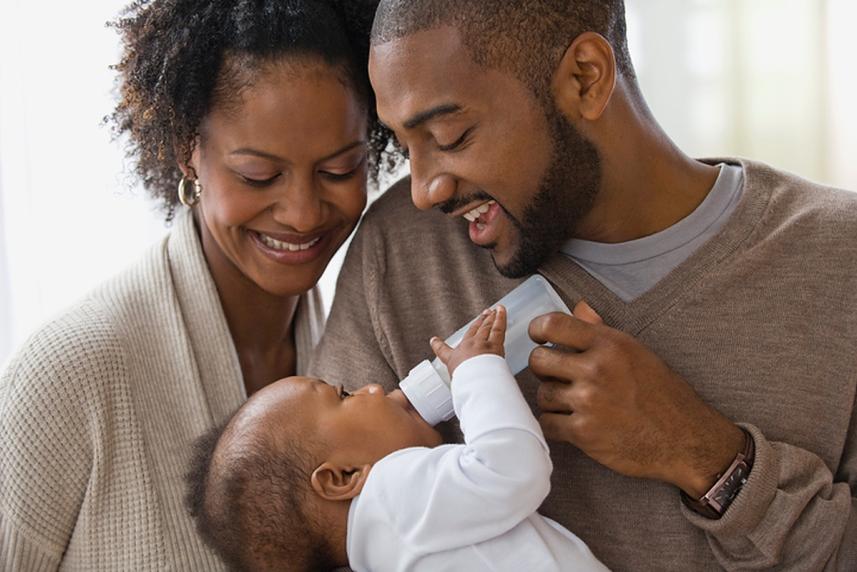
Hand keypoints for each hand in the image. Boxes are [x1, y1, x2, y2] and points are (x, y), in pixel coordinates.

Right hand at [431, 306, 505, 375]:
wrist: (475, 379)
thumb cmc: (463, 374)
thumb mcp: (449, 362)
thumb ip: (441, 349)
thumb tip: (433, 340)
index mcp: (466, 346)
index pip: (470, 333)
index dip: (473, 326)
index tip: (474, 323)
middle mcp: (476, 342)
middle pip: (482, 328)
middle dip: (485, 319)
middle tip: (489, 312)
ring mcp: (488, 344)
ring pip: (492, 326)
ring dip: (495, 316)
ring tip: (499, 309)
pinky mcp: (498, 345)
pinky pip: (500, 328)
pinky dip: (501, 318)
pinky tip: (503, 312)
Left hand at [529, 300, 744, 496]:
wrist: (685, 439)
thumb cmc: (663, 394)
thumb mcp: (637, 352)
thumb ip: (602, 332)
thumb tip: (578, 308)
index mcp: (609, 344)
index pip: (553, 324)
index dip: (538, 330)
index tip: (539, 338)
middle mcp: (596, 369)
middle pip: (539, 361)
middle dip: (543, 368)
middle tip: (557, 376)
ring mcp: (588, 401)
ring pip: (542, 394)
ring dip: (552, 399)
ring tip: (573, 403)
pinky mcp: (584, 432)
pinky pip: (547, 423)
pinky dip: (555, 424)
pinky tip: (572, 423)